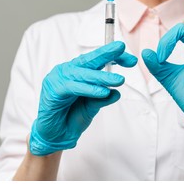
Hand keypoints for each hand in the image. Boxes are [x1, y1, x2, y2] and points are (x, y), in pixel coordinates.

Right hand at [30, 41, 136, 155]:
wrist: (55, 135)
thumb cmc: (71, 117)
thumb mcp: (92, 106)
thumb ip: (103, 98)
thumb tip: (117, 93)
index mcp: (78, 71)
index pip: (97, 60)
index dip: (114, 57)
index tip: (131, 60)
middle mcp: (68, 71)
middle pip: (89, 60)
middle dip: (106, 53)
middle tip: (121, 47)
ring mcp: (58, 79)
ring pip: (83, 74)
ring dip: (102, 77)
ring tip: (119, 80)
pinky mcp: (53, 90)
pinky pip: (73, 87)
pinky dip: (89, 89)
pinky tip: (102, 91)